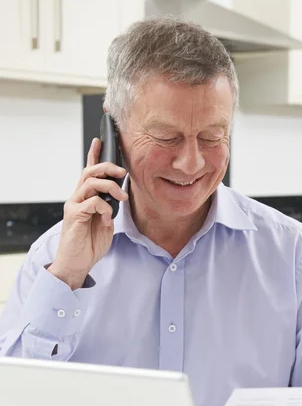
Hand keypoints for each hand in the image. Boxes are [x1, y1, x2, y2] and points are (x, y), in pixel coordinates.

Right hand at [48, 138, 127, 289]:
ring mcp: (74, 205)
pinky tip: (107, 219)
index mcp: (85, 198)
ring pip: (91, 183)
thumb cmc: (89, 245)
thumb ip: (109, 208)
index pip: (89, 171)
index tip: (100, 141)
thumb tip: (118, 197)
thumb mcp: (105, 223)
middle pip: (90, 172)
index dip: (94, 155)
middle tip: (123, 172)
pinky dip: (104, 208)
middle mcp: (77, 198)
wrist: (76, 264)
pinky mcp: (74, 215)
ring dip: (110, 187)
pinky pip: (92, 202)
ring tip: (121, 198)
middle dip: (108, 167)